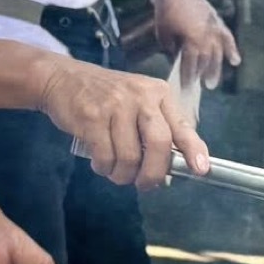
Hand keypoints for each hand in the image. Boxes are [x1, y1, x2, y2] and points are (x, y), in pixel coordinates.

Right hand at [38, 61, 207, 190]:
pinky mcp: (92, 116)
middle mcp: (141, 97)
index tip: (200, 169)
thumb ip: (155, 129)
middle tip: (144, 185)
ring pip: (130, 157)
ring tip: (115, 171)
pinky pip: (105, 157)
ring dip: (122, 175)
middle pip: (159, 144)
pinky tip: (100, 163)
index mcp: (158, 94)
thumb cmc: (105, 97)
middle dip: (153, 173)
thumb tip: (169, 169)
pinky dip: (104, 168)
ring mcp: (116, 105)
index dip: (193, 149)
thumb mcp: (137, 102)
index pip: (182, 125)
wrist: (62, 78)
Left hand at [152, 0, 241, 87]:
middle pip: (206, 61)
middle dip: (203, 75)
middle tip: (203, 88)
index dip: (188, 78)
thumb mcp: (163, 35)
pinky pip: (227, 38)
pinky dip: (232, 49)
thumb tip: (177, 59)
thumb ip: (171, 49)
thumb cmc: (166, 13)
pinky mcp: (217, 22)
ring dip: (216, 68)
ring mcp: (213, 30)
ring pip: (218, 53)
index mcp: (191, 42)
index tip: (186, 88)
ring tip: (214, 82)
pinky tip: (235, 61)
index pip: (190, 65)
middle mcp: (205, 38)